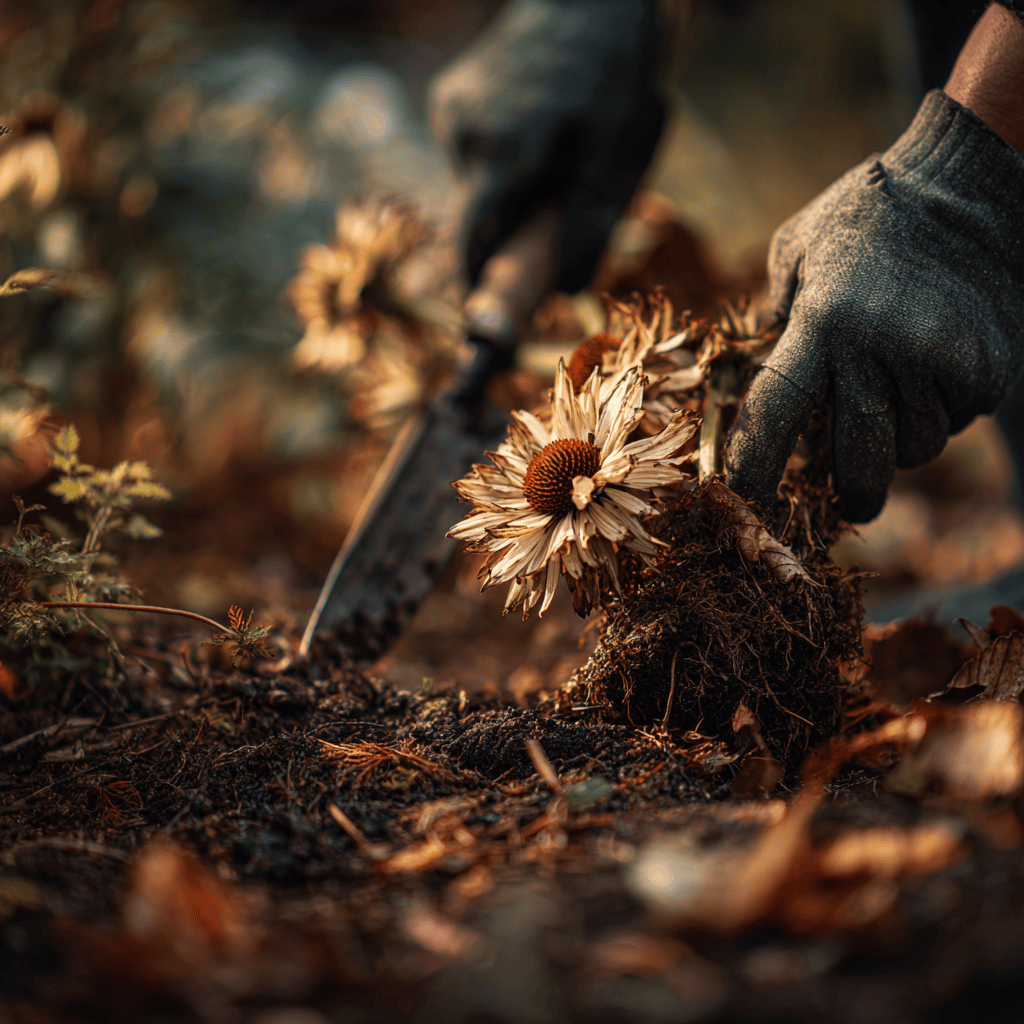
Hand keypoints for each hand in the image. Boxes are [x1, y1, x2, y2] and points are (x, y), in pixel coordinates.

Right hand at [429, 0, 663, 292]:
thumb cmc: (609, 73)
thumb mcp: (616, 153)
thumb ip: (592, 224)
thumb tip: (572, 291)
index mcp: (502, 151)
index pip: (471, 239)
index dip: (477, 281)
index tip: (484, 314)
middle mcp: (464, 131)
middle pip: (478, 214)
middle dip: (511, 226)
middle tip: (555, 208)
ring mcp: (452, 109)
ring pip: (478, 183)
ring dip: (512, 188)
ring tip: (554, 152)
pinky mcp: (451, 96)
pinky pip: (476, 153)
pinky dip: (503, 159)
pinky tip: (534, 129)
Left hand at [726, 90, 1023, 522]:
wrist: (970, 184)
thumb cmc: (868, 217)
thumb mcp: (797, 250)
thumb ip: (775, 314)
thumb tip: (760, 373)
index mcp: (823, 321)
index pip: (777, 412)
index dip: (757, 465)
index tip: (747, 500)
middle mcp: (880, 347)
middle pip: (858, 457)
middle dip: (852, 493)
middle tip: (850, 505)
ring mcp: (940, 359)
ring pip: (913, 447)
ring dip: (900, 439)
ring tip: (897, 396)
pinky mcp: (989, 366)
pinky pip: (958, 422)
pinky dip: (943, 412)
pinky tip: (936, 370)